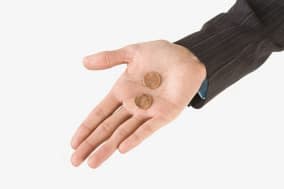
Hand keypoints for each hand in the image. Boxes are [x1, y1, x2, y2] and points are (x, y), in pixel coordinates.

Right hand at [71, 40, 205, 167]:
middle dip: (91, 144)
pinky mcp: (164, 114)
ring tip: (92, 163)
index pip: (99, 113)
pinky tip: (122, 148)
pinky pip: (148, 128)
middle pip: (107, 128)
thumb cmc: (161, 54)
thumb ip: (109, 58)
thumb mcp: (132, 53)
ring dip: (108, 147)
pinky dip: (135, 138)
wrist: (188, 56)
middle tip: (75, 161)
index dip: (86, 127)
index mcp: (122, 91)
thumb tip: (83, 62)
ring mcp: (148, 111)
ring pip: (123, 133)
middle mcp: (132, 105)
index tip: (73, 142)